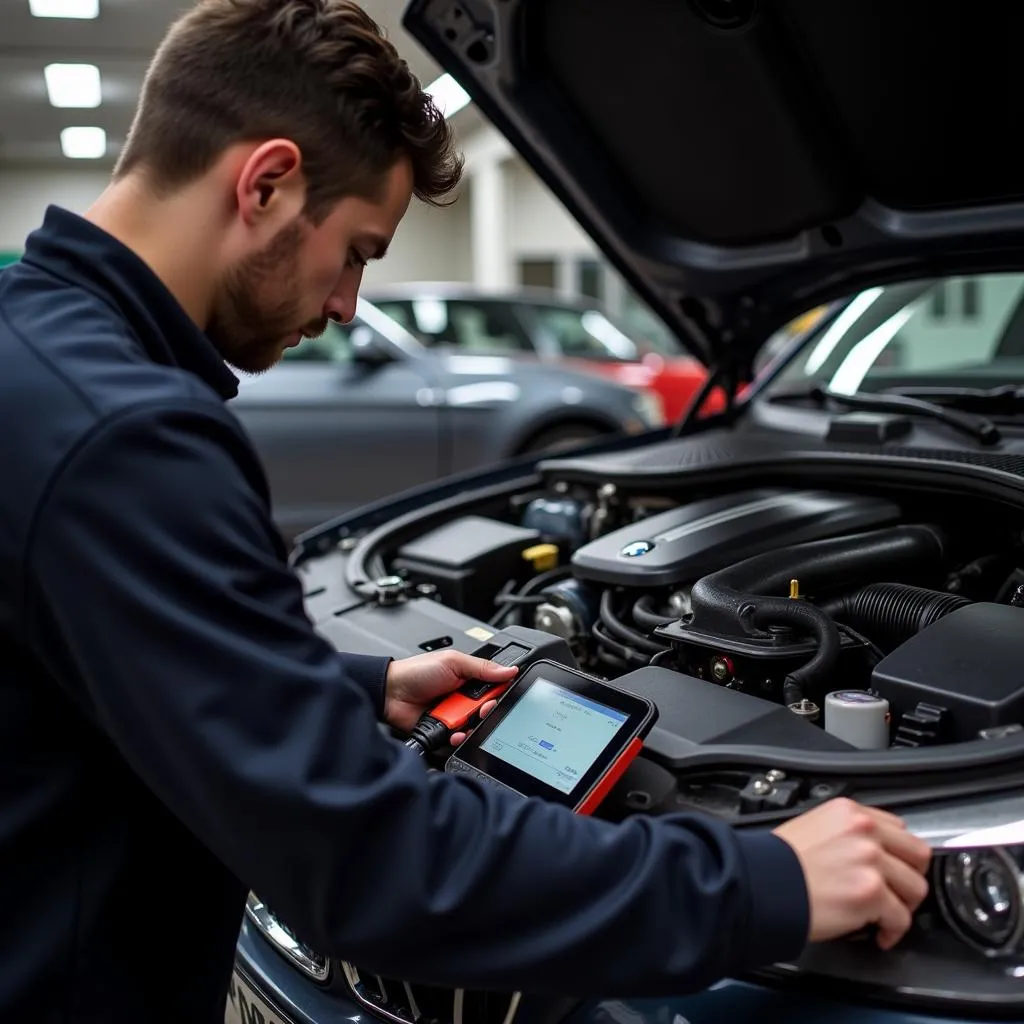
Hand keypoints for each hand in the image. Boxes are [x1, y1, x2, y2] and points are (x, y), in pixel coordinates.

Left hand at [384, 650, 517, 744]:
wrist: (390, 692)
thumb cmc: (417, 672)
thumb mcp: (453, 662)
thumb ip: (482, 667)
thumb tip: (511, 670)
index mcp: (468, 679)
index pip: (494, 688)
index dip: (498, 694)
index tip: (498, 696)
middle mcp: (463, 698)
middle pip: (487, 710)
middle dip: (486, 711)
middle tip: (481, 708)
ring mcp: (454, 716)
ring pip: (474, 726)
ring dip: (471, 725)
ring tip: (463, 719)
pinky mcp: (444, 732)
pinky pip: (459, 739)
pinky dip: (458, 738)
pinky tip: (454, 733)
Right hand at [773, 797, 931, 950]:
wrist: (762, 883)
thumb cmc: (777, 862)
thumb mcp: (813, 826)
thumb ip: (846, 833)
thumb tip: (866, 853)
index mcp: (849, 812)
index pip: (898, 827)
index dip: (897, 853)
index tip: (893, 867)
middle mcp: (864, 831)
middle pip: (917, 855)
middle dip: (909, 877)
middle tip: (896, 893)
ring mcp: (870, 861)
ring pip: (915, 888)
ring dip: (902, 905)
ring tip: (885, 915)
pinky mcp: (871, 893)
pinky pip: (901, 918)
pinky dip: (893, 931)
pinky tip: (878, 933)